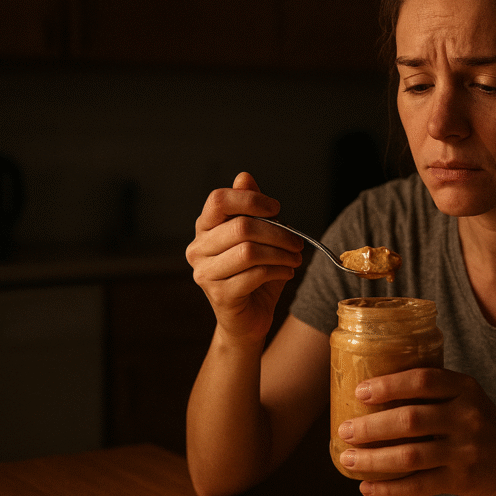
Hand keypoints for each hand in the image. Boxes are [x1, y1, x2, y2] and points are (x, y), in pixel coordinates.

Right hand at [185, 172, 304, 343]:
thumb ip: (250, 209)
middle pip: (241, 226)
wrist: (249, 318)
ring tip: (295, 258)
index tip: (276, 209)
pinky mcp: (219, 295)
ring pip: (249, 251)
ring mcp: (205, 273)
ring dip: (281, 253)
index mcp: (205, 228)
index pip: (218, 200)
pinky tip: (287, 272)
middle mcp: (197, 249)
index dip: (250, 200)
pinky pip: (254, 275)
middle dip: (278, 232)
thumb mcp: (257, 238)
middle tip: (297, 242)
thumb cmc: (254, 274)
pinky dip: (278, 271)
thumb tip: (244, 177)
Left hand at [336, 368, 495, 495]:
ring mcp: (464, 451)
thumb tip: (370, 385)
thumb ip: (431, 388)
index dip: (390, 385)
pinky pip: (418, 486)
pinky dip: (389, 489)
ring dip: (373, 459)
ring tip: (347, 458)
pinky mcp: (460, 481)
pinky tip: (366, 488)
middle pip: (411, 420)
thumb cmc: (477, 420)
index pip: (424, 380)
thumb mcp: (465, 395)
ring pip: (410, 456)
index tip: (361, 391)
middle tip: (344, 430)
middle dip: (372, 426)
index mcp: (465, 388)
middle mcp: (467, 418)